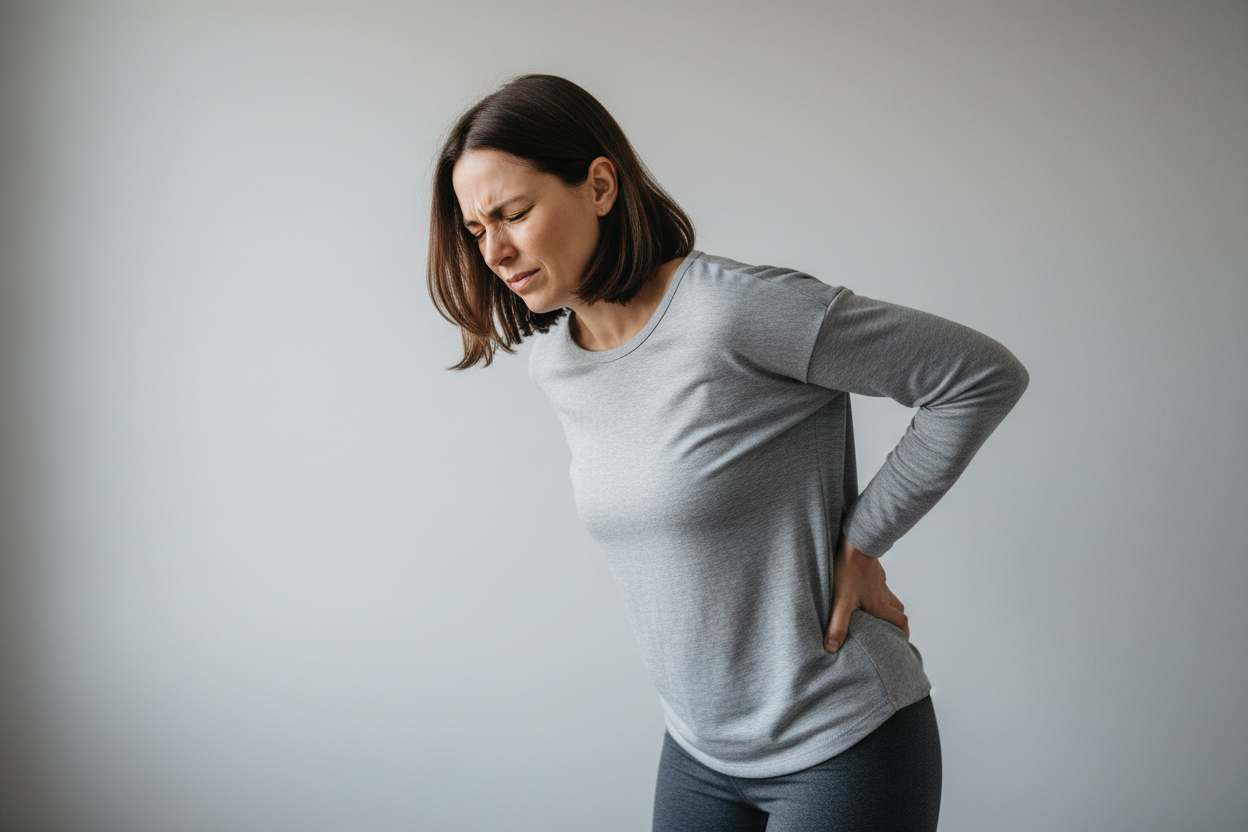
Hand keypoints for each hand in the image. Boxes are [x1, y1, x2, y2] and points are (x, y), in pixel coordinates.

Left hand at [824, 536, 908, 652]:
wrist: (855, 541)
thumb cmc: (849, 570)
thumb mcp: (841, 602)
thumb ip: (837, 625)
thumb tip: (832, 649)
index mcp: (880, 605)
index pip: (900, 621)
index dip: (903, 633)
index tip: (902, 641)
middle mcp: (883, 593)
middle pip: (898, 609)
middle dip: (896, 621)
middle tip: (889, 628)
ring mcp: (878, 580)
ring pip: (888, 595)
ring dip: (885, 604)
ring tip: (873, 612)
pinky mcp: (871, 569)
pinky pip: (878, 583)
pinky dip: (875, 590)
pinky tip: (860, 590)